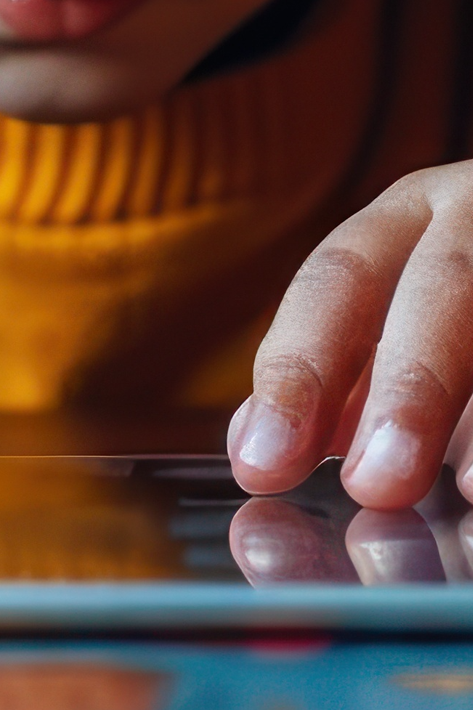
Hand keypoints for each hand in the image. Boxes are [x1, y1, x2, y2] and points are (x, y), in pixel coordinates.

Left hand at [229, 160, 472, 507]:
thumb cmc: (464, 303)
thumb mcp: (399, 316)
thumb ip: (334, 381)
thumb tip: (258, 444)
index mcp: (410, 217)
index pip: (337, 280)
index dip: (299, 370)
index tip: (265, 461)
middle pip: (444, 287)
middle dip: (409, 388)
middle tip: (376, 485)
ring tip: (472, 492)